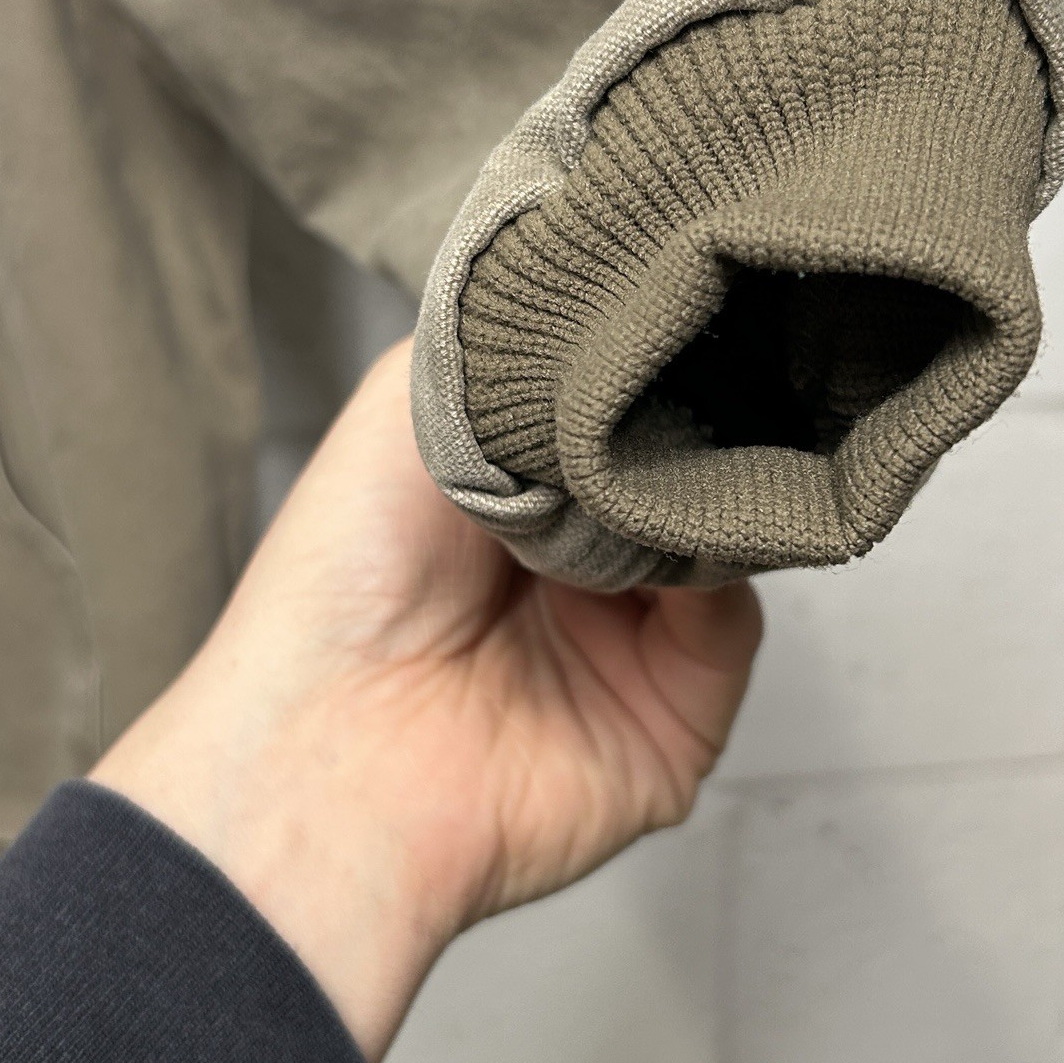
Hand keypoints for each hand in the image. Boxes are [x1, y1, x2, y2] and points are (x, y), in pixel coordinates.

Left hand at [92, 340, 760, 1061]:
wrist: (332, 742)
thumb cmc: (340, 579)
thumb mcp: (406, 409)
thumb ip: (510, 351)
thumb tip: (610, 328)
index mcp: (520, 508)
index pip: (620, 424)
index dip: (642, 377)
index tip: (667, 321)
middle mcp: (580, 576)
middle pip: (682, 479)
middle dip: (690, 428)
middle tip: (690, 383)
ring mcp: (630, 647)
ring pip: (720, 543)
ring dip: (703, 494)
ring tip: (656, 466)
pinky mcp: (673, 721)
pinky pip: (731, 624)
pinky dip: (714, 572)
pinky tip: (665, 542)